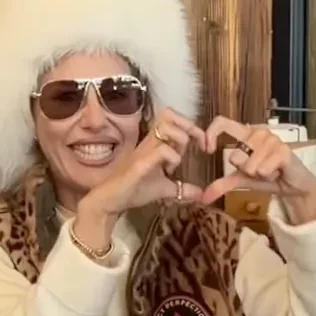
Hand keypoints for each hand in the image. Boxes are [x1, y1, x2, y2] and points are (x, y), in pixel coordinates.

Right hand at [74, 109, 204, 252]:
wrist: (110, 201)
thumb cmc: (133, 191)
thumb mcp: (165, 189)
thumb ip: (182, 189)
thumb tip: (201, 194)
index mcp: (156, 143)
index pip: (173, 119)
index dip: (192, 127)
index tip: (204, 147)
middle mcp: (150, 142)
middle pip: (169, 114)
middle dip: (190, 126)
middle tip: (200, 145)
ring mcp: (144, 150)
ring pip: (166, 126)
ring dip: (181, 139)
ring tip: (181, 157)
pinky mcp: (140, 164)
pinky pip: (161, 150)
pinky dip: (173, 158)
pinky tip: (171, 171)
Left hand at [202, 117, 315, 223]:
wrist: (293, 185)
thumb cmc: (268, 175)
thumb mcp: (242, 179)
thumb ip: (222, 184)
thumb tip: (203, 197)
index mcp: (245, 133)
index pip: (222, 122)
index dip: (211, 134)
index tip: (208, 150)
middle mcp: (258, 132)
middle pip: (235, 156)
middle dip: (245, 171)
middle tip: (259, 169)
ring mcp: (272, 139)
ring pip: (249, 166)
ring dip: (258, 174)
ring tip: (269, 170)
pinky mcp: (283, 150)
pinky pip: (262, 170)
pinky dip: (268, 177)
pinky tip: (277, 172)